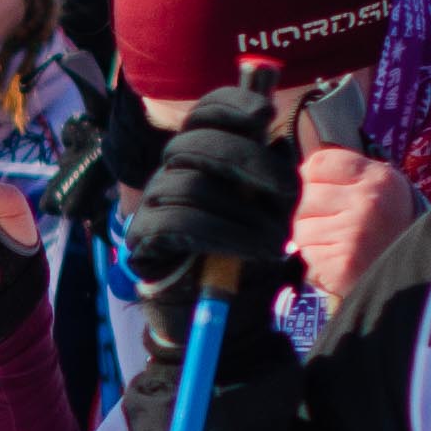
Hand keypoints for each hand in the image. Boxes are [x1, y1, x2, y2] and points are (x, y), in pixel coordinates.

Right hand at [122, 80, 301, 347]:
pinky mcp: (143, 241)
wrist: (226, 326)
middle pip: (194, 142)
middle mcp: (168, 174)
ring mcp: (150, 206)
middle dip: (248, 160)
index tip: (265, 113)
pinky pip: (177, 221)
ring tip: (273, 240)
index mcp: (199, 158)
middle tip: (288, 192)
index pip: (204, 113)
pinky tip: (252, 250)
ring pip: (188, 183)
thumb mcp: (270, 213)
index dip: (231, 103)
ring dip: (243, 211)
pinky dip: (224, 233)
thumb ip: (270, 177)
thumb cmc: (248, 264)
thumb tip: (276, 140)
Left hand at [289, 144, 419, 307]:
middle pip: (307, 196)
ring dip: (313, 239)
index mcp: (377, 178)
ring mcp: (353, 233)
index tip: (327, 192)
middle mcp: (366, 201)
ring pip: (301, 227)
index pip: (318, 164)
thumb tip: (302, 171)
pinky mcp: (340, 264)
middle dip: (313, 212)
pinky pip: (306, 254)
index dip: (315, 180)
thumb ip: (346, 175)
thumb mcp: (381, 189)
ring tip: (340, 245)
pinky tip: (338, 262)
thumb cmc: (389, 228)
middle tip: (338, 225)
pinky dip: (315, 260)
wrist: (413, 273)